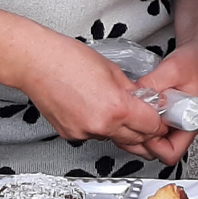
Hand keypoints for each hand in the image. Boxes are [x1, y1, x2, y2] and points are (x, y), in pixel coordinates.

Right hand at [6, 32, 166, 149]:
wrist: (35, 63)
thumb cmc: (67, 59)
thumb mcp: (113, 70)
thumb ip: (132, 90)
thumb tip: (144, 101)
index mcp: (116, 108)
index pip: (152, 126)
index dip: (160, 121)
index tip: (162, 116)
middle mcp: (100, 126)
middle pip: (136, 139)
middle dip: (145, 129)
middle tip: (148, 116)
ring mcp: (84, 133)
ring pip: (115, 138)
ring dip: (123, 129)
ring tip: (117, 108)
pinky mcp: (71, 135)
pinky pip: (95, 135)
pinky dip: (101, 127)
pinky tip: (97, 110)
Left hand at [133, 43, 197, 164]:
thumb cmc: (197, 60)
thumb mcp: (173, 70)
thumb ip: (153, 84)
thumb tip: (134, 96)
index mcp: (191, 120)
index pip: (171, 152)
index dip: (153, 146)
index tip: (143, 130)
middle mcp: (184, 125)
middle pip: (159, 151)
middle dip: (142, 141)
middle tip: (131, 124)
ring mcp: (176, 120)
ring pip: (155, 140)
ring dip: (141, 131)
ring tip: (133, 115)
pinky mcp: (169, 112)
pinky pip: (153, 126)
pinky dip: (142, 120)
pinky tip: (137, 108)